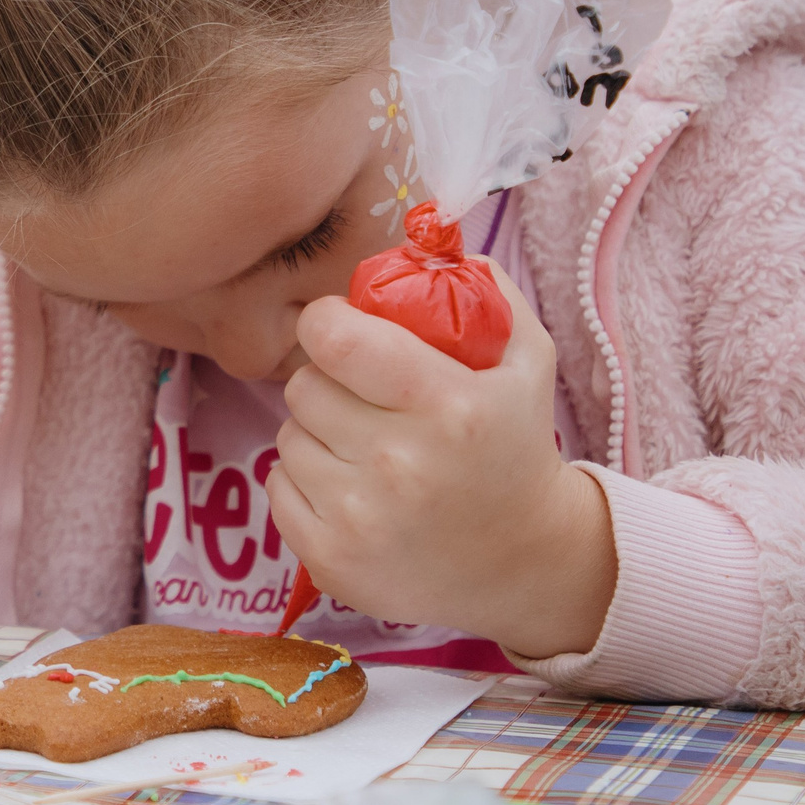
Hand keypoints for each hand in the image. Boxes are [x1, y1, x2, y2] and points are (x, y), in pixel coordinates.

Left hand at [267, 266, 615, 658]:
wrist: (526, 562)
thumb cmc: (516, 446)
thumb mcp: (526, 359)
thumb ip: (482, 290)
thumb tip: (423, 242)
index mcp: (448, 406)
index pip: (335, 338)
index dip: (326, 322)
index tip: (340, 328)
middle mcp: (401, 464)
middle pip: (304, 386)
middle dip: (327, 380)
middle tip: (363, 394)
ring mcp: (362, 518)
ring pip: (286, 437)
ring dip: (316, 432)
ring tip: (364, 445)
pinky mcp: (332, 561)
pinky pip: (277, 487)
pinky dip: (304, 481)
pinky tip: (352, 487)